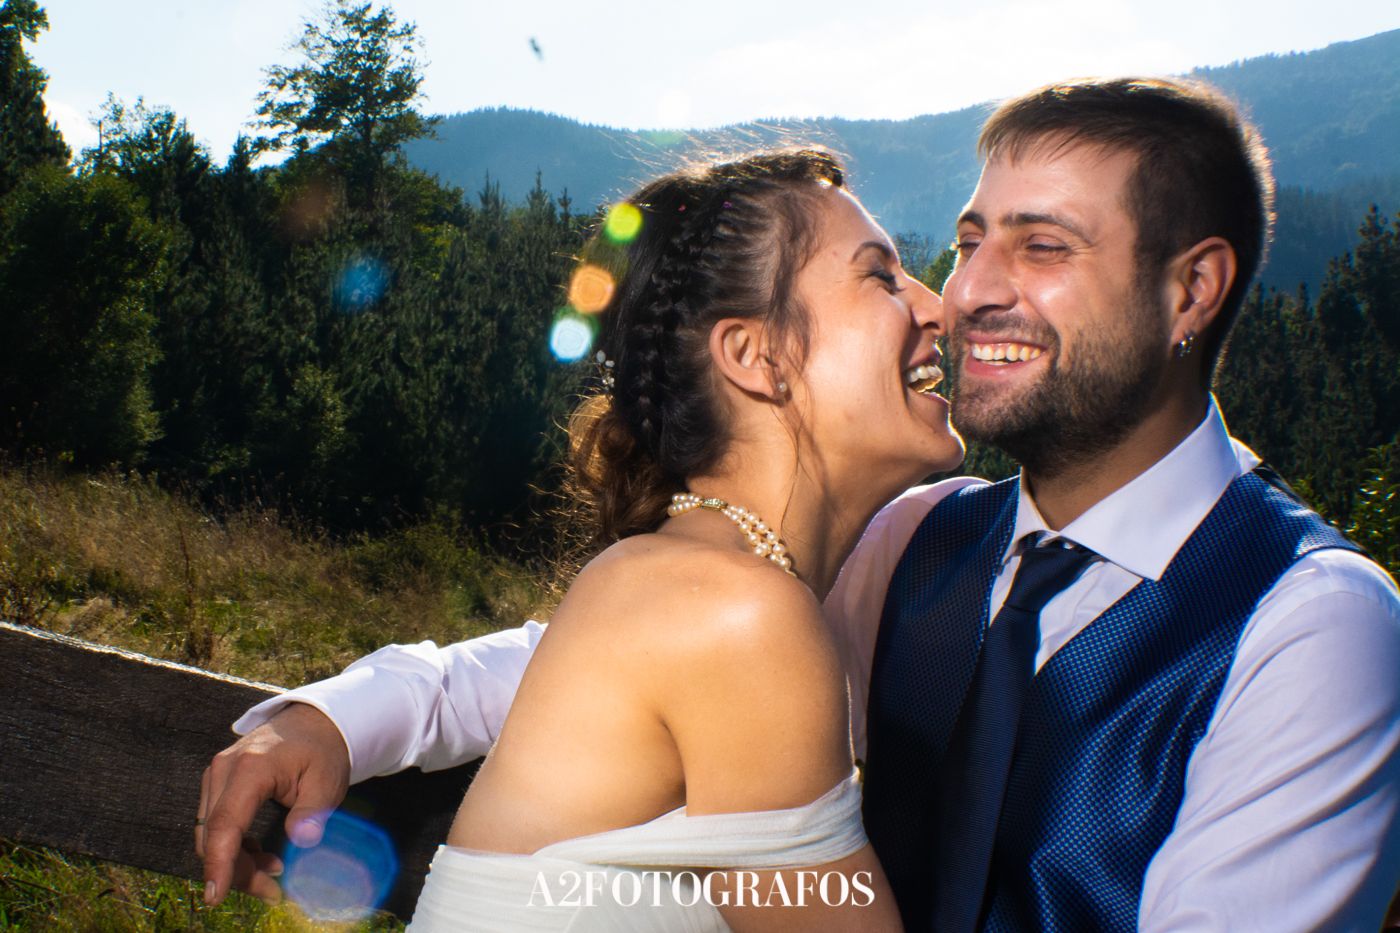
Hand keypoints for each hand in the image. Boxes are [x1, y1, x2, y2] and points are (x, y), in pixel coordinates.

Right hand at [196, 702, 350, 905]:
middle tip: (273, 892)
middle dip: (237, 872)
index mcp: (251, 768)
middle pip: (214, 836)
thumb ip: (313, 811)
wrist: (313, 723)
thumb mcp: (328, 780)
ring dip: (235, 861)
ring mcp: (216, 775)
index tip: (216, 896)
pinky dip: (232, 846)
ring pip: (210, 834)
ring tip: (274, 870)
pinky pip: (214, 824)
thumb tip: (303, 840)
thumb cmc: (322, 751)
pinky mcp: (217, 783)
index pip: (225, 824)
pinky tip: (259, 854)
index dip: (219, 864)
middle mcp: (224, 769)